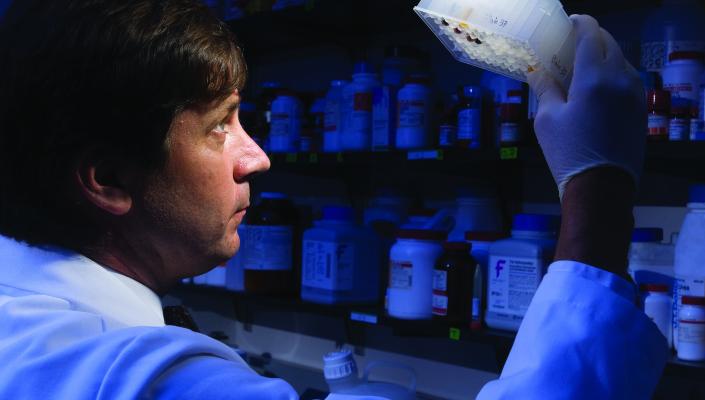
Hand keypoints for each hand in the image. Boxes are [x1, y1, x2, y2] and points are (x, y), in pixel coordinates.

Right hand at [528, 15, 646, 199]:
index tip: (567, 24)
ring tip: (581, 66)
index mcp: (594, 76)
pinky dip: (611, 73)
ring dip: (602, 55)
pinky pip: (627, 79)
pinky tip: (596, 87)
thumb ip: (545, 88)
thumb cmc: (568, 152)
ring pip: (620, 60)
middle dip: (590, 37)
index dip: (579, 23)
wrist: (601, 187)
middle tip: (570, 45)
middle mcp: (620, 78)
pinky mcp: (639, 109)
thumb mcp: (547, 119)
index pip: (590, 34)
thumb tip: (538, 72)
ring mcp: (634, 93)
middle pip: (609, 43)